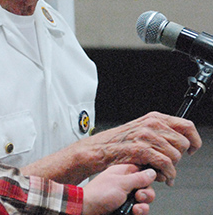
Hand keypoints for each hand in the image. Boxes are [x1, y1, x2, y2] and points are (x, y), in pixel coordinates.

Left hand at [82, 165, 155, 214]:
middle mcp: (124, 183)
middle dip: (147, 194)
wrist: (88, 210)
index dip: (149, 175)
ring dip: (143, 205)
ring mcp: (124, 196)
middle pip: (145, 187)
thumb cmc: (99, 194)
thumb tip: (152, 172)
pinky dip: (139, 212)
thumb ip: (138, 178)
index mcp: (122, 172)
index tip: (156, 181)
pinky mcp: (125, 207)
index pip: (141, 170)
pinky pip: (138, 209)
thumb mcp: (121, 183)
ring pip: (143, 200)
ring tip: (136, 208)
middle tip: (139, 196)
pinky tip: (134, 212)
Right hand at [84, 112, 200, 184]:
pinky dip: (167, 175)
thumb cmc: (119, 142)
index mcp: (154, 118)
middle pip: (183, 143)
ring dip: (172, 169)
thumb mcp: (141, 129)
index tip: (193, 148)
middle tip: (169, 163)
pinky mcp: (142, 150)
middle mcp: (152, 125)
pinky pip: (166, 165)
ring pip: (176, 156)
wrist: (100, 149)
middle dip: (179, 157)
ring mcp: (147, 136)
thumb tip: (180, 142)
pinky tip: (163, 177)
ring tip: (163, 172)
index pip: (186, 125)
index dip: (194, 139)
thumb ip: (160, 132)